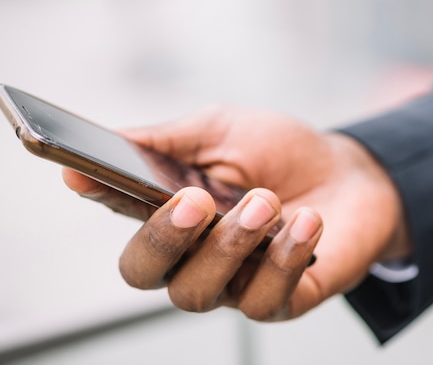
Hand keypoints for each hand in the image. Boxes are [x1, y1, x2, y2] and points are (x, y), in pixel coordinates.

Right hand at [63, 106, 408, 320]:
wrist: (353, 174)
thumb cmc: (283, 153)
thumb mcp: (224, 131)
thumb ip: (170, 140)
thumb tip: (112, 140)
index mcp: (175, 211)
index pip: (122, 213)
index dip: (97, 195)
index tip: (80, 171)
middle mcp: (196, 255)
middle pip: (145, 273)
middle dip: (163, 239)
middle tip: (194, 200)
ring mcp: (236, 282)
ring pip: (200, 293)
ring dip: (230, 244)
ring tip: (265, 201)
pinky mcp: (281, 301)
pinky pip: (264, 300)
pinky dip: (284, 257)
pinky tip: (306, 222)